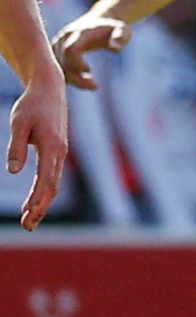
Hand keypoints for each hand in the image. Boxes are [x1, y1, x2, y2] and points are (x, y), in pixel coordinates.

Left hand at [10, 67, 66, 229]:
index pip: (46, 180)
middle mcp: (60, 154)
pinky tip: (36, 202)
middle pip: (52, 188)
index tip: (28, 214)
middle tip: (27, 227)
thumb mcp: (18, 124)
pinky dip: (45, 192)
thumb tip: (13, 172)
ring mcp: (60, 154)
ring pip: (54, 185)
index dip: (37, 198)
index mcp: (52, 148)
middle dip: (40, 208)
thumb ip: (16, 148)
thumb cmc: (31, 105)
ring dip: (42, 203)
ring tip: (30, 221)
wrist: (49, 89)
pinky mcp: (57, 152)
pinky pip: (53, 177)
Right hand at [51, 11, 129, 90]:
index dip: (77, 63)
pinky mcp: (56, 52)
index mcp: (78, 33)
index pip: (71, 50)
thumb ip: (120, 36)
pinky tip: (85, 82)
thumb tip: (115, 47)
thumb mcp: (122, 29)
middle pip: (62, 62)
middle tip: (95, 86)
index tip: (89, 71)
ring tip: (93, 85)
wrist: (98, 20)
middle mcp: (63, 39)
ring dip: (73, 81)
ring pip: (57, 68)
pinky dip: (69, 79)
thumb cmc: (112, 28)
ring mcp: (58, 46)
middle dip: (76, 77)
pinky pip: (57, 68)